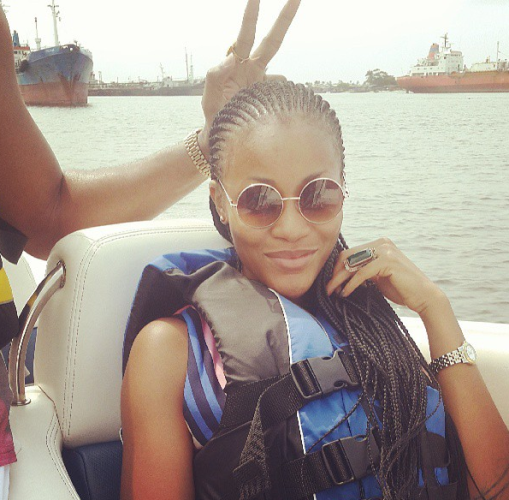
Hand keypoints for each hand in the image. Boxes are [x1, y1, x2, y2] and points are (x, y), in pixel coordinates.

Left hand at [199, 0, 300, 153]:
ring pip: (281, 77)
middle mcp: (253, 71)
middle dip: (284, 18)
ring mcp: (264, 86)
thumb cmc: (215, 116)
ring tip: (256, 108)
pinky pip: (283, 96)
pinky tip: (267, 116)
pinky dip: (281, 102)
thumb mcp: (209, 96)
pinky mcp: (272, 101)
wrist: (222, 139)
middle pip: (272, 42)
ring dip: (279, 89)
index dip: (252, 15)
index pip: (246, 35)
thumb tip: (232, 57)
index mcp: (238, 65)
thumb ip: (215, 75)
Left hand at [326, 238, 446, 315]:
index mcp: (379, 244)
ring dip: (339, 279)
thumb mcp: (377, 275)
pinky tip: (346, 293)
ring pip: (352, 264)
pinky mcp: (387, 261)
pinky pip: (361, 273)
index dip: (337, 268)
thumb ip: (363, 270)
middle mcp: (382, 243)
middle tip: (328, 289)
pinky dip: (351, 284)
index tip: (332, 284)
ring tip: (333, 292)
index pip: (349, 253)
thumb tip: (342, 274)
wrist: (423, 296)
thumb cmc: (400, 288)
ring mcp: (385, 250)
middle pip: (347, 256)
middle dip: (335, 273)